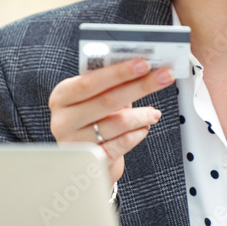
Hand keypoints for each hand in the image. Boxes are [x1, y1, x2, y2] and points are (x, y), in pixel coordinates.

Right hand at [49, 58, 174, 184]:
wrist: (81, 159)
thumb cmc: (90, 120)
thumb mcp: (92, 99)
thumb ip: (109, 85)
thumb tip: (141, 68)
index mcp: (62, 97)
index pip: (90, 81)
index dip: (119, 72)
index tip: (143, 64)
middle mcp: (64, 120)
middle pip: (107, 100)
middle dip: (140, 86)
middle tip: (164, 77)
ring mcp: (75, 142)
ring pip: (118, 123)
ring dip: (142, 115)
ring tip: (154, 113)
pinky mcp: (90, 161)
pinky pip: (121, 144)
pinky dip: (137, 134)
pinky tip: (144, 128)